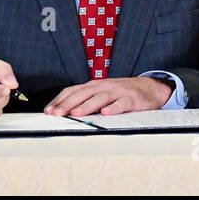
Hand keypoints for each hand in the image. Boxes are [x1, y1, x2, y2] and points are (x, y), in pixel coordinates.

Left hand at [44, 76, 173, 116]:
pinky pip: (121, 104)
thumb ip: (86, 101)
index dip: (60, 100)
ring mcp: (118, 91)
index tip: (48, 111)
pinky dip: (113, 108)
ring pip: (100, 98)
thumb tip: (63, 113)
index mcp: (94, 85)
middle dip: (68, 104)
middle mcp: (104, 86)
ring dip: (87, 106)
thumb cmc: (121, 93)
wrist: (149, 88)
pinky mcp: (131, 99)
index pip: (73, 90)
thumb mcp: (102, 94)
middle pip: (83, 93)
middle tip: (56, 114)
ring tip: (76, 113)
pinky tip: (106, 113)